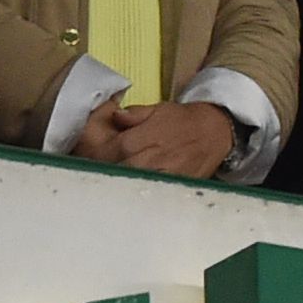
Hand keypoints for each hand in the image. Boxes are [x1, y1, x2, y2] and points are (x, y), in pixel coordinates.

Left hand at [80, 100, 240, 178]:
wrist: (216, 132)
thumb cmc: (183, 120)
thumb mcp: (159, 109)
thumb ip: (133, 114)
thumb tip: (114, 116)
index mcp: (142, 139)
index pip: (108, 152)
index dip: (93, 154)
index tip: (86, 155)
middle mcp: (150, 160)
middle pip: (114, 171)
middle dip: (100, 169)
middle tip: (92, 168)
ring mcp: (161, 176)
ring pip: (128, 184)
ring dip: (115, 182)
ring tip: (107, 180)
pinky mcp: (172, 188)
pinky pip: (147, 194)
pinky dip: (134, 191)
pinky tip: (127, 189)